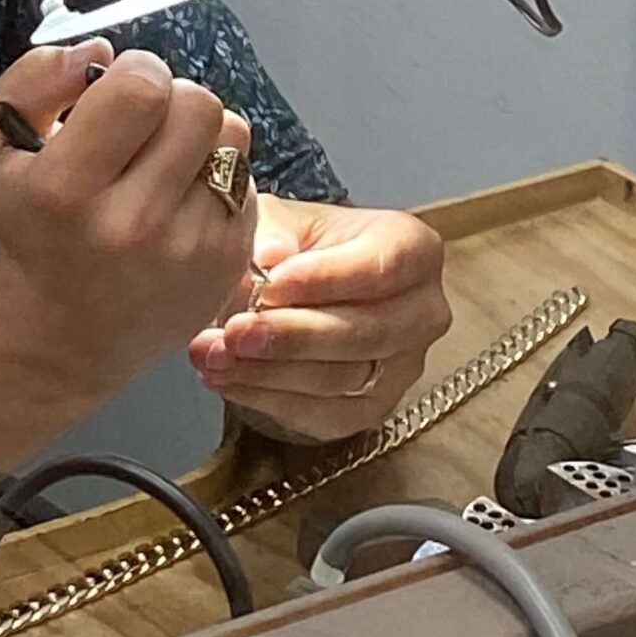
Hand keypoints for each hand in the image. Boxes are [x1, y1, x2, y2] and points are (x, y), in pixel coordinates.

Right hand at [0, 42, 256, 388]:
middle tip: (144, 127)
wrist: (61, 331)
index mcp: (66, 188)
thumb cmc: (30, 224)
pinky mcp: (225, 265)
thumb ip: (33, 78)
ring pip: (232, 137)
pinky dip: (217, 179)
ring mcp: (186, 249)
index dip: (136, 73)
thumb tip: (98, 50)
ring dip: (201, 137)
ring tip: (165, 162)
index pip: (142, 88)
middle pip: (198, 104)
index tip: (118, 93)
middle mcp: (131, 222)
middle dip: (172, 100)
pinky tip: (181, 202)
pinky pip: (246, 182)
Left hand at [187, 196, 450, 439]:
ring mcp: (402, 367)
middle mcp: (421, 312)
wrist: (298, 287)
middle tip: (234, 330)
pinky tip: (226, 378)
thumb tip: (266, 255)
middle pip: (366, 332)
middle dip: (292, 335)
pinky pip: (325, 415)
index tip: (271, 284)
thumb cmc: (298, 247)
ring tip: (214, 354)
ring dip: (270, 372)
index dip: (327, 279)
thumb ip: (272, 232)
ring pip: (342, 380)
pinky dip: (268, 399)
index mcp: (413, 250)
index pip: (382, 266)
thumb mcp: (282, 221)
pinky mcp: (372, 408)